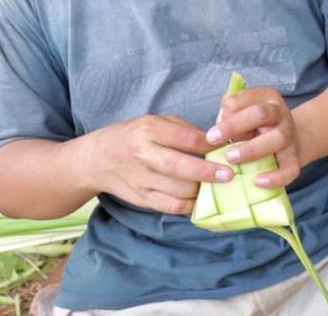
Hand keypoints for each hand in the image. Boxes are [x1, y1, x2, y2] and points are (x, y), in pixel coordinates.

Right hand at [82, 115, 231, 214]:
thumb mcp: (156, 122)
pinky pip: (171, 206)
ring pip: (178, 190)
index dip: (210, 144)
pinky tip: (201, 198)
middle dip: (208, 172)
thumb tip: (217, 142)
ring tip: (218, 186)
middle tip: (229, 174)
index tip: (227, 148)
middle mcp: (143, 154)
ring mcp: (141, 179)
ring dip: (202, 190)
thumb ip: (184, 130)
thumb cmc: (134, 136)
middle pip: (179, 166)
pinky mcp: (142, 198)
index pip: (186, 138)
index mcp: (149, 130)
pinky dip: (190, 205)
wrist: (97, 159)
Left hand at [207, 86, 301, 188]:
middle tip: (212, 139)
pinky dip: (276, 177)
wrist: (284, 139)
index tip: (212, 126)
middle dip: (234, 125)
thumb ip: (228, 114)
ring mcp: (289, 136)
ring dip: (252, 149)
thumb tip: (215, 130)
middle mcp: (280, 113)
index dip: (229, 110)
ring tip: (230, 158)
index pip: (248, 97)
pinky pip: (291, 169)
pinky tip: (257, 182)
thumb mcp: (241, 112)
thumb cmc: (252, 125)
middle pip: (262, 113)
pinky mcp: (294, 158)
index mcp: (267, 97)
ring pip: (277, 138)